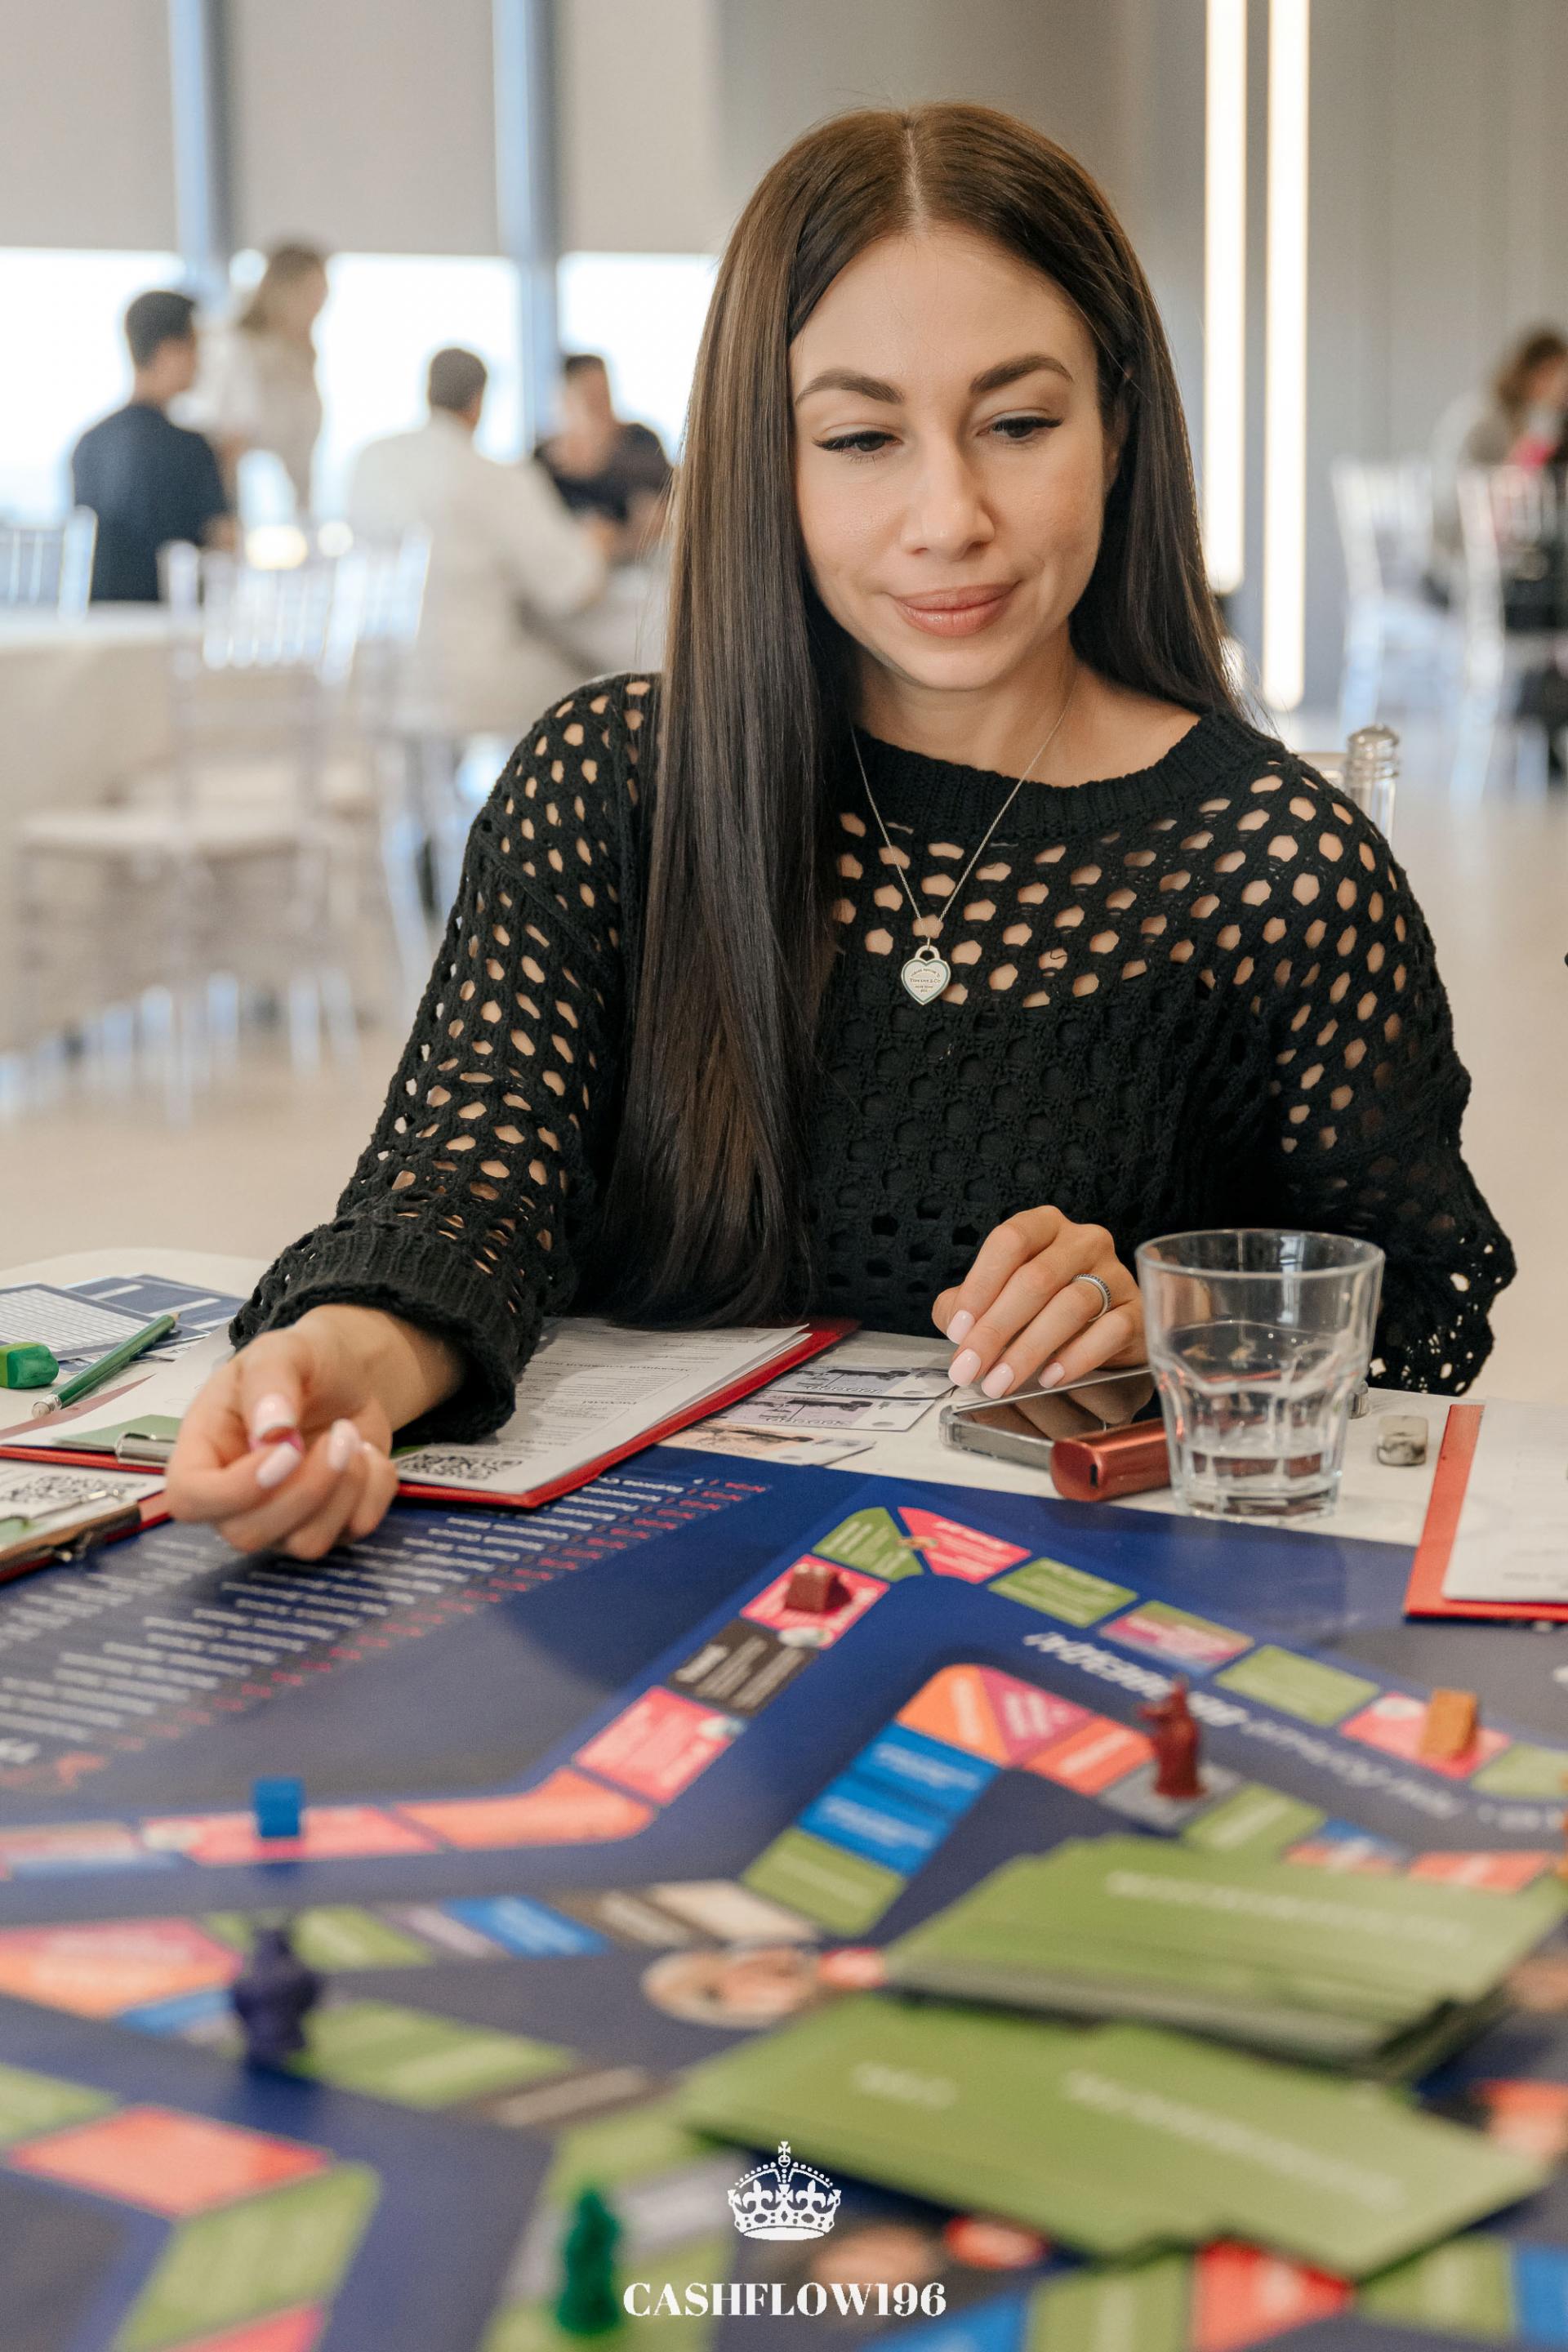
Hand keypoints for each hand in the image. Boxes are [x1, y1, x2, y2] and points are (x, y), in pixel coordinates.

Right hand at [165, 1306, 461, 1558]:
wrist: (348, 1374)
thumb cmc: (300, 1361)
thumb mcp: (280, 1350)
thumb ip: (269, 1381)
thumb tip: (270, 1432)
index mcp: (205, 1450)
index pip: (189, 1499)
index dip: (232, 1490)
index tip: (287, 1450)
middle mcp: (235, 1496)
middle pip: (248, 1534)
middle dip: (307, 1489)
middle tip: (341, 1435)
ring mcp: (282, 1518)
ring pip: (305, 1544)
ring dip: (345, 1489)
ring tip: (351, 1436)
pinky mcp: (329, 1523)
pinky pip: (353, 1531)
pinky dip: (374, 1490)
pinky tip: (369, 1454)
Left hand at [933, 1208, 1143, 1398]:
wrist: (1103, 1329)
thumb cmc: (1042, 1307)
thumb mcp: (997, 1297)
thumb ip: (965, 1305)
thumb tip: (955, 1326)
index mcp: (1044, 1226)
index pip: (1010, 1241)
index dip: (980, 1285)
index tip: (958, 1329)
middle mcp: (1083, 1241)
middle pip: (1037, 1278)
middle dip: (997, 1328)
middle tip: (971, 1368)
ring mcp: (1115, 1272)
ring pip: (1072, 1305)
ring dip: (1030, 1349)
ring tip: (1002, 1381)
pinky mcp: (1136, 1310)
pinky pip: (1110, 1330)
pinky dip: (1077, 1356)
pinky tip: (1050, 1377)